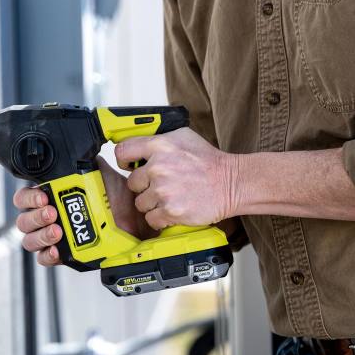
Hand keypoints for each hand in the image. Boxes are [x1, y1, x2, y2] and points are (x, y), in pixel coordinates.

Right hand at [13, 156, 157, 266]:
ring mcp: (57, 237)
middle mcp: (51, 217)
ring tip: (57, 230)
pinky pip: (45, 259)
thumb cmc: (119, 199)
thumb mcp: (101, 174)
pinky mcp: (66, 255)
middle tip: (51, 213)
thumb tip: (78, 149)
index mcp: (54, 197)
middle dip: (34, 216)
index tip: (43, 196)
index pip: (25, 198)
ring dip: (40, 235)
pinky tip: (57, 250)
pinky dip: (47, 256)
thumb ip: (86, 162)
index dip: (29, 197)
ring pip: (30, 240)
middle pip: (24, 220)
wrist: (138, 220)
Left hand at [114, 128, 237, 229]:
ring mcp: (164, 190)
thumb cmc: (208, 161)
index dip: (124, 160)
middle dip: (144, 186)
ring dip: (152, 203)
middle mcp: (158, 167)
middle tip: (161, 185)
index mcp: (159, 146)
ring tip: (170, 196)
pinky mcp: (171, 211)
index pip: (123, 152)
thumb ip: (157, 138)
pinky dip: (160, 217)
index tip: (129, 165)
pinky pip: (151, 218)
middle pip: (132, 183)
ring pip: (140, 203)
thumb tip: (138, 142)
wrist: (232, 182)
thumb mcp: (182, 136)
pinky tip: (173, 208)